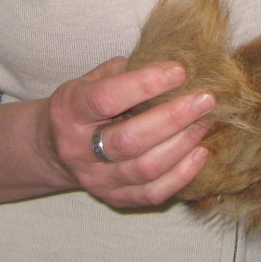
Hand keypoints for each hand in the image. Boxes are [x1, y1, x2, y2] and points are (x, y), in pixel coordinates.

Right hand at [39, 57, 214, 209]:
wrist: (54, 148)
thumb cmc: (82, 105)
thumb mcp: (89, 79)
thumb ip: (123, 71)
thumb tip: (170, 62)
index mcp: (70, 111)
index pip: (106, 98)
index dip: (144, 84)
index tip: (179, 70)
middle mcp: (78, 149)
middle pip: (129, 140)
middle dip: (173, 118)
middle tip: (206, 99)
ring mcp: (96, 179)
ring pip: (145, 169)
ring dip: (182, 144)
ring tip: (206, 122)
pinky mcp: (114, 198)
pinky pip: (153, 193)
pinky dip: (182, 175)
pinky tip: (200, 152)